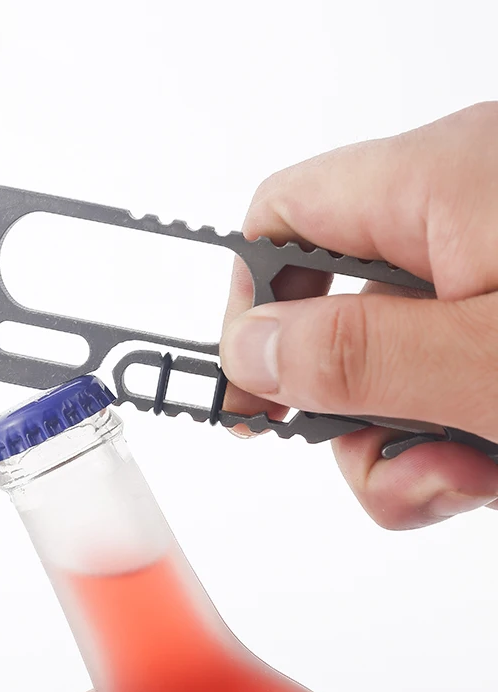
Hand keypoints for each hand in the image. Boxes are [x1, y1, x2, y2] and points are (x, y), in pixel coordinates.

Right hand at [220, 101, 497, 528]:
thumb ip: (359, 356)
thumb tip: (246, 349)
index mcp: (440, 187)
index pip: (278, 218)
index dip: (245, 302)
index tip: (252, 392)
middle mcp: (461, 218)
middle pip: (336, 312)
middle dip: (351, 410)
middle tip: (397, 466)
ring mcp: (497, 278)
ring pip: (395, 365)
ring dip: (413, 442)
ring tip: (477, 478)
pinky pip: (452, 378)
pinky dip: (462, 438)